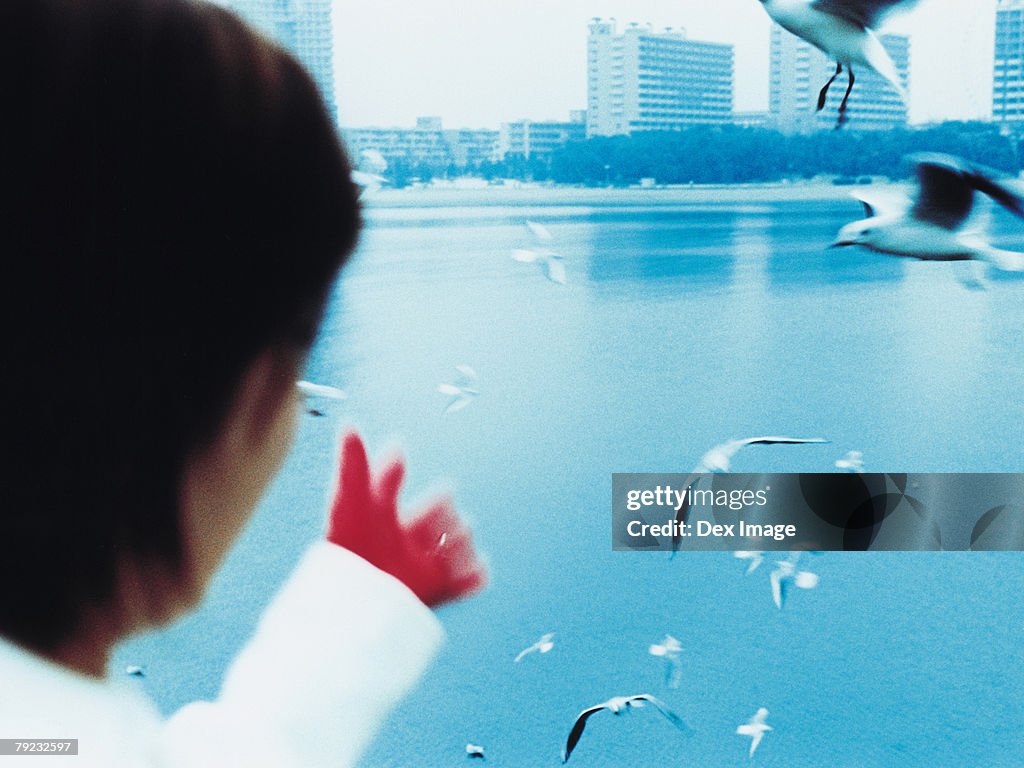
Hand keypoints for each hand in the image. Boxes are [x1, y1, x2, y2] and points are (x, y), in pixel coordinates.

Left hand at [326, 431, 486, 606]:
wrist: (355, 598)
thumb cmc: (348, 548)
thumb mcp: (349, 500)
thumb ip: (353, 463)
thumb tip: (349, 422)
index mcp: (395, 518)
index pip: (427, 496)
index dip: (434, 492)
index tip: (436, 486)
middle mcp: (412, 542)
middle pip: (450, 518)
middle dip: (448, 518)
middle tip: (434, 528)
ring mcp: (427, 567)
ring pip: (462, 545)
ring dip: (461, 546)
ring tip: (445, 553)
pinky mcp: (438, 591)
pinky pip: (471, 580)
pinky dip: (475, 575)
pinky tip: (471, 572)